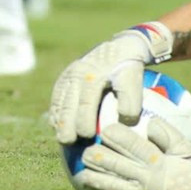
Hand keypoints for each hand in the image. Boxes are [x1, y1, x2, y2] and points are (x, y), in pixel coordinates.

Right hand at [49, 21, 174, 142]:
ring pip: (61, 101)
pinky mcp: (63, 80)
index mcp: (95, 72)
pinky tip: (59, 128)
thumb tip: (125, 122)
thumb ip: (130, 98)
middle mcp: (79, 72)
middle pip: (71, 101)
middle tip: (70, 140)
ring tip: (63, 139)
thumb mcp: (134, 78)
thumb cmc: (129, 68)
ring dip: (61, 120)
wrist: (119, 49)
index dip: (86, 117)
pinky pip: (57, 99)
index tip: (88, 135)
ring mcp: (69, 75)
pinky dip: (56, 114)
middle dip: (69, 122)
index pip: (88, 98)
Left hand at [76, 116, 190, 189]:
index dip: (121, 138)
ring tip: (83, 176)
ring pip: (118, 185)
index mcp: (158, 161)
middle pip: (121, 166)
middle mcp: (149, 178)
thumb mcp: (186, 150)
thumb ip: (169, 136)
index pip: (136, 147)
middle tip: (85, 152)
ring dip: (100, 180)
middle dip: (102, 158)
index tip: (105, 130)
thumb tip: (151, 123)